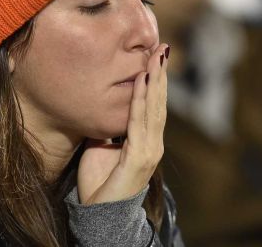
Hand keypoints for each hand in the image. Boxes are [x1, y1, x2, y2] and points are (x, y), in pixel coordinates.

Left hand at [77, 44, 168, 204]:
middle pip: (158, 102)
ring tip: (156, 56)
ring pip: (153, 109)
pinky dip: (141, 100)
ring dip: (155, 81)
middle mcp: (152, 143)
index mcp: (145, 140)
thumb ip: (108, 126)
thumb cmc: (99, 181)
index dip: (155, 81)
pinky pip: (139, 122)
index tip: (156, 55)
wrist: (99, 215)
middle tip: (163, 46)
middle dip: (160, 74)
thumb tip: (103, 103)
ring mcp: (149, 151)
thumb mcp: (101, 144)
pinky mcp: (140, 158)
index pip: (153, 105)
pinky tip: (142, 81)